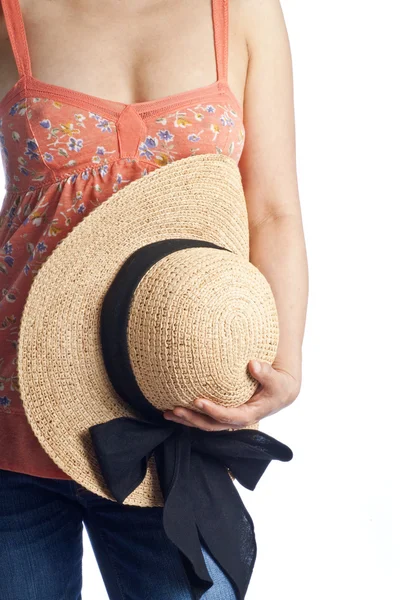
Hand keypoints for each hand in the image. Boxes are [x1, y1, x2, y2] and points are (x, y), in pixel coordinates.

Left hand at [163, 359, 299, 430]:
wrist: (280, 392)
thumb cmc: (278, 385)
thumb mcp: (277, 380)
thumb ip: (266, 373)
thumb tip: (253, 364)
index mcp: (249, 414)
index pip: (228, 416)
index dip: (213, 411)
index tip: (198, 401)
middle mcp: (236, 419)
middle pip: (211, 424)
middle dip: (192, 419)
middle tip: (175, 409)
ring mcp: (228, 418)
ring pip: (204, 423)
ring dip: (186, 419)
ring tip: (167, 412)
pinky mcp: (223, 413)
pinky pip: (204, 416)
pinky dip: (189, 414)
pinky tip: (174, 408)